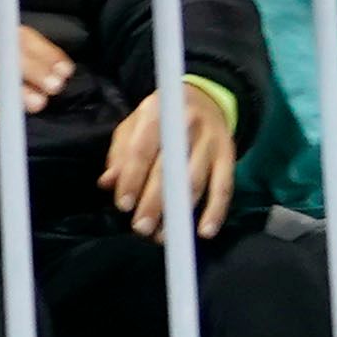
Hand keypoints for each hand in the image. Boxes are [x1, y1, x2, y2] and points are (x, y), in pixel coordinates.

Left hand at [101, 84, 237, 239]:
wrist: (207, 99)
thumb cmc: (162, 117)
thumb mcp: (135, 124)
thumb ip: (121, 153)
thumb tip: (108, 183)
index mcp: (157, 112)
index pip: (142, 149)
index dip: (132, 179)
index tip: (124, 205)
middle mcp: (186, 123)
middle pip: (169, 168)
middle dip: (153, 202)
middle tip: (140, 228)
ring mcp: (211, 140)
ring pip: (194, 181)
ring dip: (178, 213)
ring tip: (162, 236)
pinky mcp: (228, 155)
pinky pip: (224, 187)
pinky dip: (216, 211)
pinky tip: (204, 231)